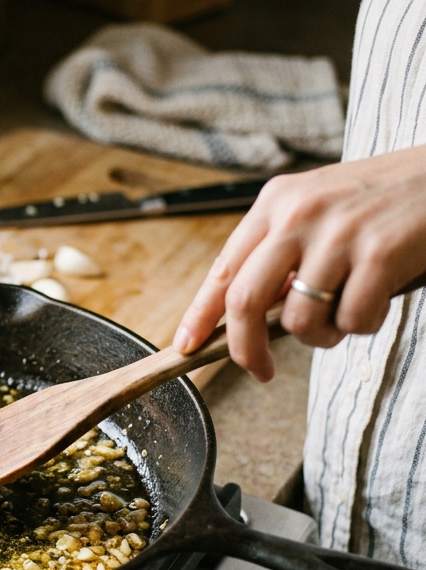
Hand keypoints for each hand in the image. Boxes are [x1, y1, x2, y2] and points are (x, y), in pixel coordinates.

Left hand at [172, 145, 425, 380]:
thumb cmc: (384, 198)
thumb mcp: (319, 209)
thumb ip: (282, 252)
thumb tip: (249, 315)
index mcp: (276, 202)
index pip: (223, 269)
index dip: (199, 315)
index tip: (185, 346)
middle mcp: (298, 214)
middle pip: (244, 301)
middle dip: (245, 348)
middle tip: (260, 371)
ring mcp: (339, 232)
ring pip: (300, 319)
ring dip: (322, 336)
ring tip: (347, 313)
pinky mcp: (379, 253)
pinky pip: (351, 320)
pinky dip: (362, 326)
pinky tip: (379, 300)